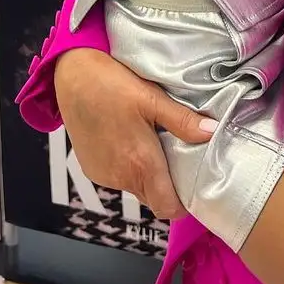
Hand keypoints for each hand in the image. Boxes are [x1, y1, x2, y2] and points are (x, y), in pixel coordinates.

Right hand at [53, 49, 214, 220]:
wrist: (71, 75)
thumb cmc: (111, 83)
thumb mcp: (153, 98)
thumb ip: (183, 121)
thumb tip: (212, 132)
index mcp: (141, 164)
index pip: (167, 208)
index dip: (183, 202)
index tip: (193, 183)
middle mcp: (121, 177)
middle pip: (154, 198)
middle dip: (168, 185)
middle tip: (177, 153)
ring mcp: (103, 175)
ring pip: (136, 188)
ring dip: (146, 174)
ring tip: (152, 141)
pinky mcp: (91, 169)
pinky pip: (117, 178)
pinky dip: (127, 167)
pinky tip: (128, 140)